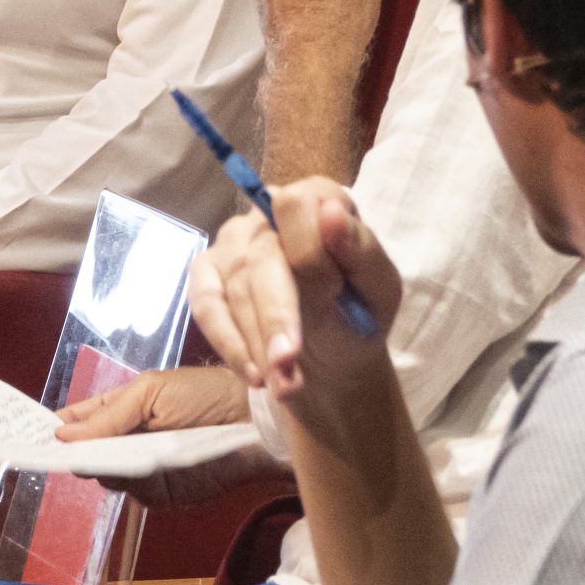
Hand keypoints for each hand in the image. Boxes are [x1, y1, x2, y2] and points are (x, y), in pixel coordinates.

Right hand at [52, 365, 282, 504]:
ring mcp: (142, 469)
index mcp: (118, 410)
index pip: (76, 422)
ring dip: (107, 468)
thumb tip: (61, 434)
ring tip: (111, 456)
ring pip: (107, 478)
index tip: (30, 437)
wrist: (254, 422)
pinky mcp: (163, 494)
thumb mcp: (150, 393)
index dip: (54, 430)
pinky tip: (145, 469)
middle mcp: (125, 442)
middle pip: (85, 456)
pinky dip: (137, 484)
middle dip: (73, 455)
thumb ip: (107, 416)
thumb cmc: (204, 394)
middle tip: (59, 456)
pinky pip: (136, 495)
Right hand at [188, 181, 404, 455]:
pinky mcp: (206, 274)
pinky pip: (206, 306)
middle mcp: (267, 212)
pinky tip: (253, 375)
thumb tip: (331, 211)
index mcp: (318, 198)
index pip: (298, 207)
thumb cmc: (359, 315)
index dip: (313, 254)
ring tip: (284, 386)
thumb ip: (360, 249)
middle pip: (260, 257)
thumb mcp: (379, 290)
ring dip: (256, 344)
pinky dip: (228, 344)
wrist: (334, 358)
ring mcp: (232, 242)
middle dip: (275, 317)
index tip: (335, 294)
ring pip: (233, 288)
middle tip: (288, 366)